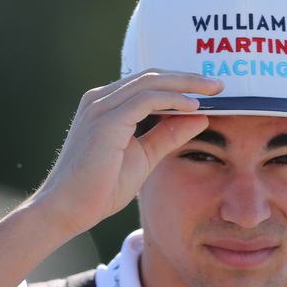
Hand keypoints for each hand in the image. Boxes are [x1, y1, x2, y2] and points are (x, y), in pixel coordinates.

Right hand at [30, 70, 222, 237]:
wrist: (67, 210)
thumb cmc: (98, 188)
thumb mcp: (144, 157)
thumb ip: (168, 135)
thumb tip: (199, 117)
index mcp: (106, 105)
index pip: (148, 83)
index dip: (180, 83)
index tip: (209, 90)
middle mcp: (100, 99)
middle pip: (152, 76)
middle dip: (188, 78)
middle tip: (219, 83)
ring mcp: (101, 107)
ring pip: (151, 82)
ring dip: (185, 84)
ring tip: (214, 89)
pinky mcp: (106, 120)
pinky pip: (146, 99)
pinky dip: (173, 99)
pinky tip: (194, 106)